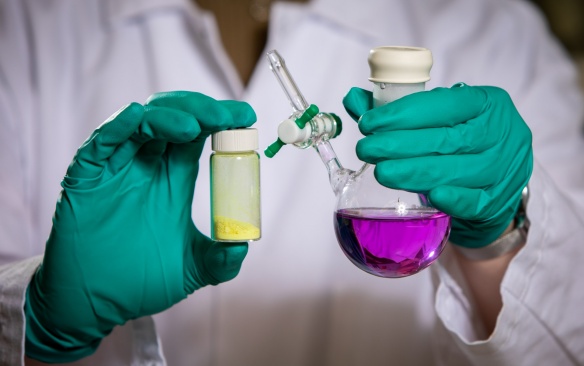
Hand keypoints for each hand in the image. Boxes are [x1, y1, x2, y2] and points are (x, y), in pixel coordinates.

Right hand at [25, 92, 255, 361]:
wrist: (96, 304)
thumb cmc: (141, 281)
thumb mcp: (191, 269)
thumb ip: (220, 259)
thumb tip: (243, 245)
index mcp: (174, 179)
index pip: (200, 135)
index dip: (222, 120)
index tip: (247, 116)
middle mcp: (148, 166)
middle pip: (175, 118)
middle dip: (202, 110)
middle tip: (227, 116)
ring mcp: (118, 168)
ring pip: (142, 122)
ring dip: (168, 115)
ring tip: (193, 126)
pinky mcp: (88, 176)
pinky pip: (102, 142)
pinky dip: (119, 126)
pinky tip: (137, 116)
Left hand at [343, 83, 531, 247]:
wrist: (497, 181)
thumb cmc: (461, 141)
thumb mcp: (438, 119)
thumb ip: (397, 110)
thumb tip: (353, 99)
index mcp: (487, 102)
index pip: (443, 104)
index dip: (402, 114)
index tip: (368, 124)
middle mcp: (501, 133)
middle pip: (445, 139)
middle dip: (398, 145)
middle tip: (365, 149)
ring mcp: (503, 168)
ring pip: (454, 170)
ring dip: (412, 172)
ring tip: (380, 172)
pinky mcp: (498, 201)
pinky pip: (473, 201)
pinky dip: (451, 199)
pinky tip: (430, 196)